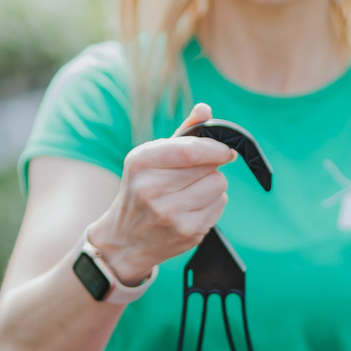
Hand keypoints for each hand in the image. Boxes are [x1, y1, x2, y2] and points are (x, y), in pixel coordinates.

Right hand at [88, 103, 234, 283]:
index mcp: (140, 162)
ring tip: (192, 191)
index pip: (191, 150)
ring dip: (213, 186)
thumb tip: (205, 109)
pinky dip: (212, 204)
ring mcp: (170, 214)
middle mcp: (152, 189)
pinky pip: (220, 207)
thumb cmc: (143, 190)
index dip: (215, 148)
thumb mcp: (152, 159)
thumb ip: (182, 134)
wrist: (126, 240)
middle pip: (210, 167)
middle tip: (198, 173)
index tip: (224, 149)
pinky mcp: (187, 233)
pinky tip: (192, 208)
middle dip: (212, 166)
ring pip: (219, 186)